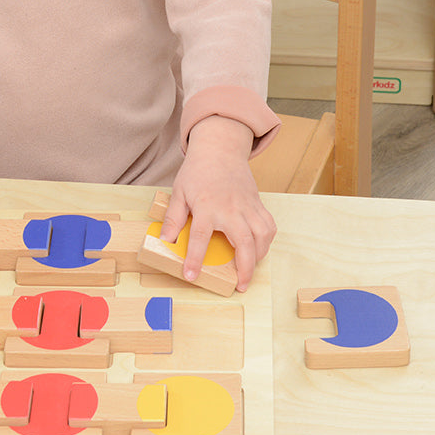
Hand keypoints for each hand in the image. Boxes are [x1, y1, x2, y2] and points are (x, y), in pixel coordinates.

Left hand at [162, 116, 275, 291]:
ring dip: (259, 256)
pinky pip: (269, 225)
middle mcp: (230, 208)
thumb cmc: (198, 171)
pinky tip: (259, 249)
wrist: (220, 149)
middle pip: (243, 242)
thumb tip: (166, 240)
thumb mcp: (179, 192)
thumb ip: (173, 217)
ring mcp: (247, 206)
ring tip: (250, 270)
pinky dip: (267, 240)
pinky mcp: (258, 203)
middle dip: (245, 268)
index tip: (191, 276)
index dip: (194, 259)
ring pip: (262, 235)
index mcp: (207, 206)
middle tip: (241, 285)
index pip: (200, 238)